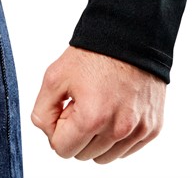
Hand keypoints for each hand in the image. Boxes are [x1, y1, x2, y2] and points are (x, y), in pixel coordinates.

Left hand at [31, 45, 164, 162]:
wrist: (129, 38)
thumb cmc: (92, 55)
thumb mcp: (55, 76)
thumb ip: (42, 111)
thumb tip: (49, 133)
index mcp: (92, 117)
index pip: (62, 150)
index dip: (57, 129)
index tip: (65, 108)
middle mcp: (118, 129)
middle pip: (84, 155)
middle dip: (77, 134)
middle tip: (82, 104)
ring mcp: (138, 131)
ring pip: (105, 157)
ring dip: (97, 139)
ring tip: (98, 107)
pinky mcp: (152, 128)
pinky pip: (126, 150)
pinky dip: (116, 137)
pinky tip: (114, 110)